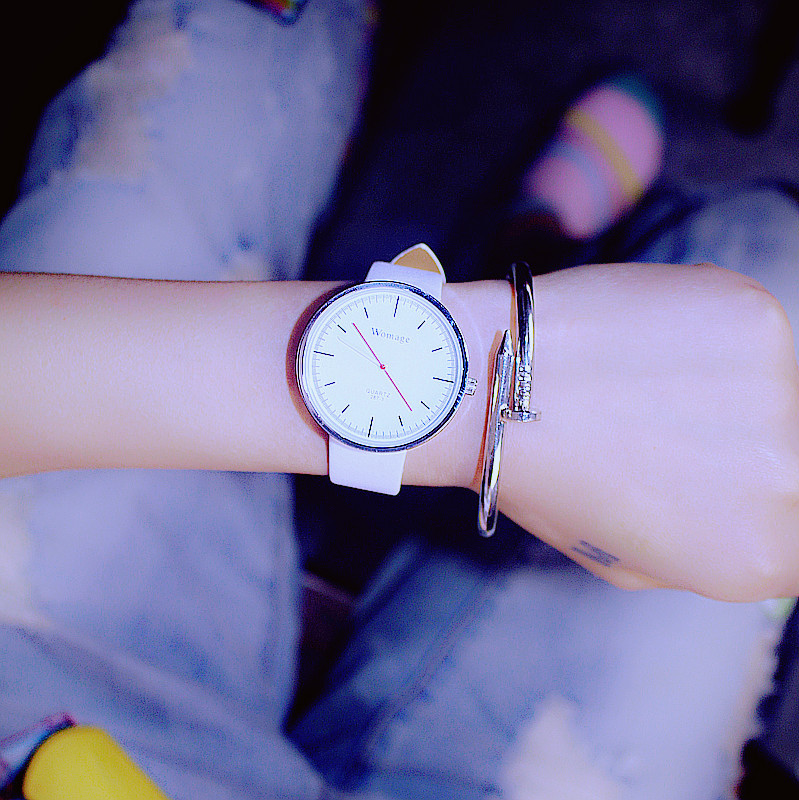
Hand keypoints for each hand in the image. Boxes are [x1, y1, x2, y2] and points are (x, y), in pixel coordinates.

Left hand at [424, 264, 798, 600]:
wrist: (490, 386)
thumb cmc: (545, 477)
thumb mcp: (629, 559)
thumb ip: (712, 545)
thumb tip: (760, 513)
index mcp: (759, 555)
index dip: (750, 499)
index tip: (713, 474)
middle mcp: (785, 479)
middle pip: (793, 456)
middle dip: (737, 443)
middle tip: (670, 427)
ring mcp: (777, 389)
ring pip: (772, 388)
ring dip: (721, 387)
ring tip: (642, 384)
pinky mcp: (753, 315)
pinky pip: (749, 331)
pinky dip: (705, 334)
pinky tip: (642, 343)